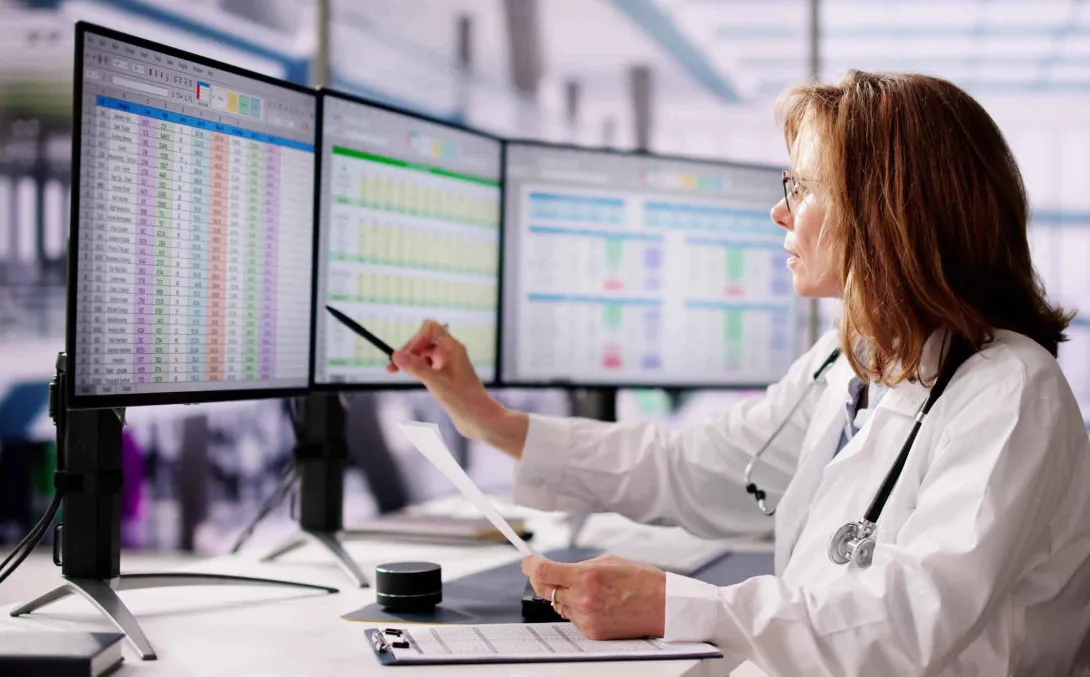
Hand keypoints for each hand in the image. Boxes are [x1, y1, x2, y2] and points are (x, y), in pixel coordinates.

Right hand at [388, 320, 527, 455]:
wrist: (480, 420)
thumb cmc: (465, 401)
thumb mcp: (437, 384)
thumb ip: (416, 368)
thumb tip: (396, 355)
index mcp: (452, 348)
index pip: (430, 329)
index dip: (416, 339)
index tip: (407, 356)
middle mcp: (450, 353)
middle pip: (424, 341)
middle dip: (408, 351)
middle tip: (392, 367)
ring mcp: (448, 364)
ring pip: (424, 354)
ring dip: (410, 360)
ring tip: (396, 371)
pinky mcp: (445, 377)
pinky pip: (427, 366)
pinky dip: (416, 369)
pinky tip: (412, 378)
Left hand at [523, 555, 666, 640]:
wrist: (664, 607)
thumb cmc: (641, 580)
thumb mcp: (608, 561)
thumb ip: (578, 567)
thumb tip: (555, 569)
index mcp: (586, 576)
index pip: (543, 572)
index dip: (530, 565)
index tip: (527, 561)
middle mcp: (583, 599)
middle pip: (545, 590)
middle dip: (544, 580)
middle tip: (549, 574)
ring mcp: (586, 618)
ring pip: (559, 605)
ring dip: (565, 597)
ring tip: (590, 591)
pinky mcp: (592, 633)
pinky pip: (573, 619)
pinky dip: (578, 610)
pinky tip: (598, 604)